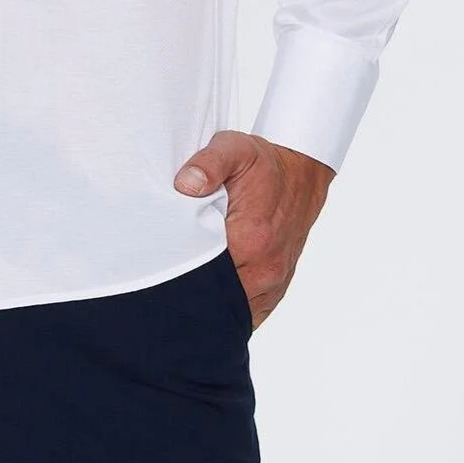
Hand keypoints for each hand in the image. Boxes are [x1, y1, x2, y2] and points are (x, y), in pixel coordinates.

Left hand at [173, 130, 335, 329]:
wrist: (301, 174)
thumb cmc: (263, 164)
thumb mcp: (234, 149)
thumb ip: (208, 164)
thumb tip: (185, 184)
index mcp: (251, 240)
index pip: (202, 273)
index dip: (178, 269)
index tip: (162, 260)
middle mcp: (265, 271)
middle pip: (215, 299)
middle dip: (190, 289)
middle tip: (167, 273)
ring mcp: (272, 285)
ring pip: (230, 310)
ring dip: (209, 300)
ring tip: (186, 280)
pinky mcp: (275, 290)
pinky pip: (246, 313)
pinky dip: (227, 307)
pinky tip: (210, 290)